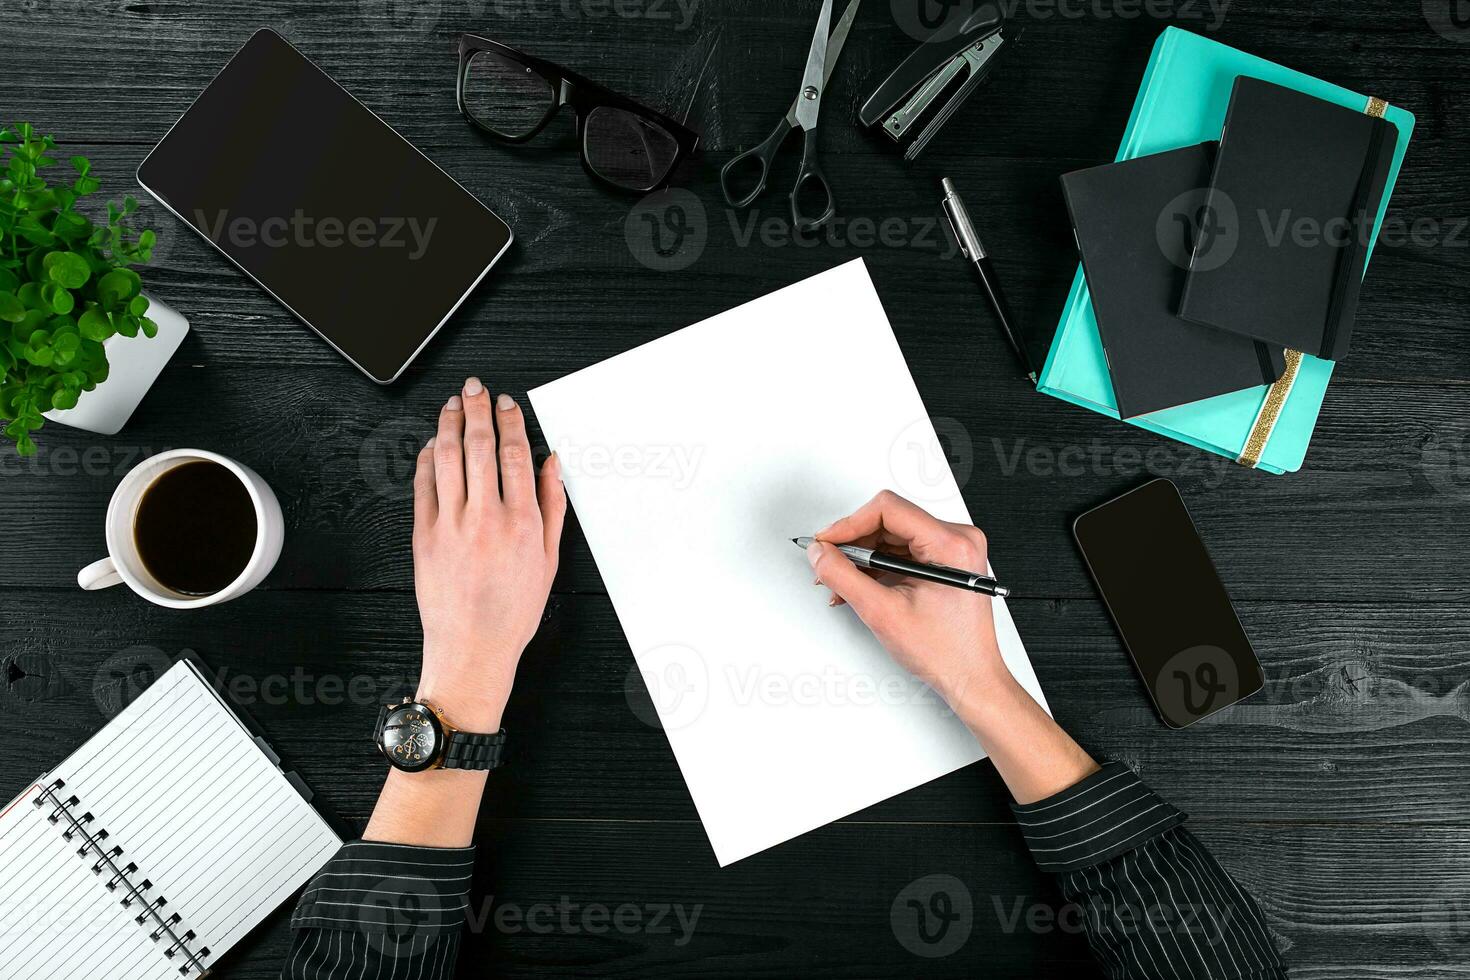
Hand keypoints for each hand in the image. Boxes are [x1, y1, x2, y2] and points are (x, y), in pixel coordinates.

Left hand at [411, 377, 566, 731]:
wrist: (472, 648)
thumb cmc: (512, 611)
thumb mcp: (548, 559)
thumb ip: (552, 507)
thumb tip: (553, 465)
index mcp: (522, 522)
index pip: (515, 455)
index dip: (511, 422)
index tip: (508, 404)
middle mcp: (486, 518)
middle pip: (479, 446)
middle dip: (478, 409)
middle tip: (476, 389)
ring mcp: (451, 525)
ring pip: (447, 458)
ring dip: (449, 424)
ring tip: (452, 405)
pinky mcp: (424, 535)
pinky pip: (423, 485)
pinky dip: (427, 458)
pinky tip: (432, 444)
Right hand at [808, 490, 1097, 802]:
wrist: (971, 677)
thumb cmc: (946, 652)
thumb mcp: (883, 613)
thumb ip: (843, 577)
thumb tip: (821, 555)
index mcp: (951, 545)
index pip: (889, 509)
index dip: (849, 523)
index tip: (826, 542)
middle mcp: (957, 539)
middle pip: (889, 520)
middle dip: (853, 542)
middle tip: (827, 562)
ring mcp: (953, 549)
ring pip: (892, 535)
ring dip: (862, 556)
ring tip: (840, 580)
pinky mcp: (945, 561)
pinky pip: (903, 550)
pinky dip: (877, 565)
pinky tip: (858, 584)